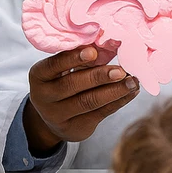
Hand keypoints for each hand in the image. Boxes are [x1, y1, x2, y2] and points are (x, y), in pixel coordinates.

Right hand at [25, 45, 139, 152]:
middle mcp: (44, 97)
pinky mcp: (75, 128)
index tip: (93, 52)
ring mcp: (58, 115)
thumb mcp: (61, 69)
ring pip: (88, 102)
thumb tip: (109, 43)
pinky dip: (119, 101)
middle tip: (121, 70)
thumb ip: (79, 58)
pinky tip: (131, 92)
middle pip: (73, 85)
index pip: (54, 65)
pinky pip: (100, 113)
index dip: (73, 58)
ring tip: (132, 81)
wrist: (52, 117)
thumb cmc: (62, 81)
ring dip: (114, 91)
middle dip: (99, 77)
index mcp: (39, 75)